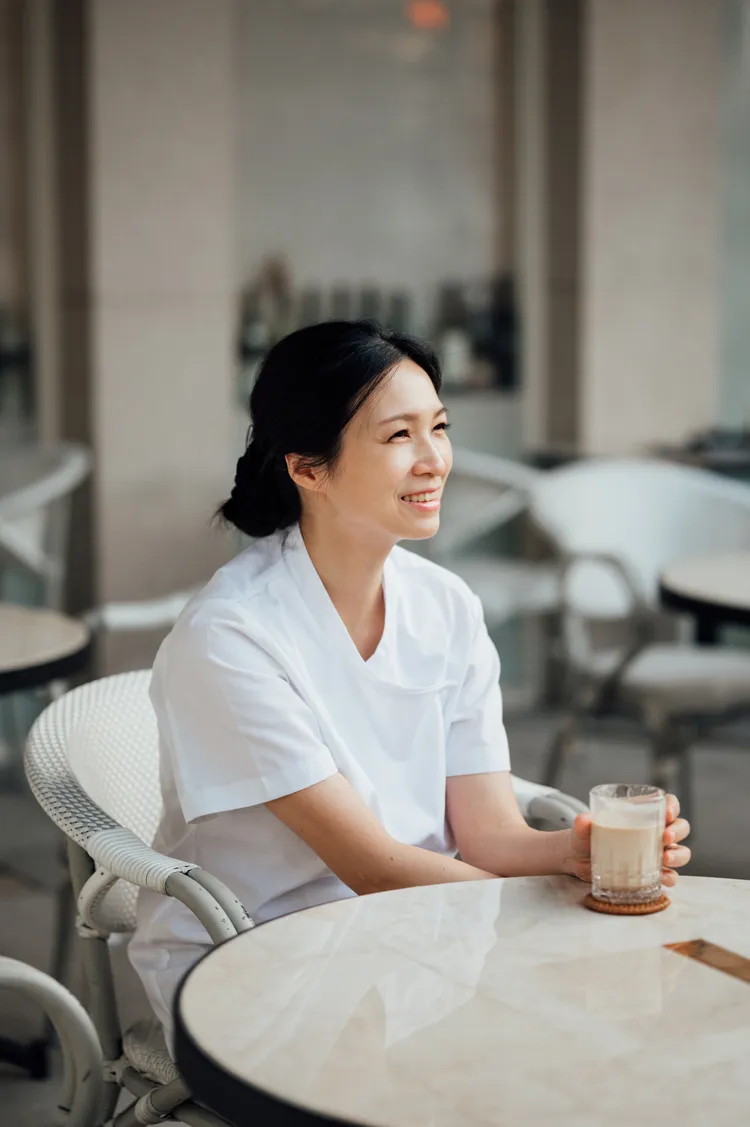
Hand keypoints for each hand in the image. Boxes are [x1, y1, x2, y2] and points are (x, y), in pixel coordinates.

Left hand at [563, 794, 690, 886]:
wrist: (578, 862)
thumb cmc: (585, 839)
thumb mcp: (582, 830)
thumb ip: (582, 824)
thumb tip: (584, 819)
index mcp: (641, 814)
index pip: (667, 804)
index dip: (673, 806)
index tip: (667, 813)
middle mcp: (654, 832)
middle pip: (680, 827)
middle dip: (677, 831)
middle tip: (664, 837)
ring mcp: (655, 853)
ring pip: (681, 851)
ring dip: (678, 855)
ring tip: (665, 859)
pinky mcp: (652, 873)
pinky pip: (670, 876)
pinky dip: (670, 877)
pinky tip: (663, 878)